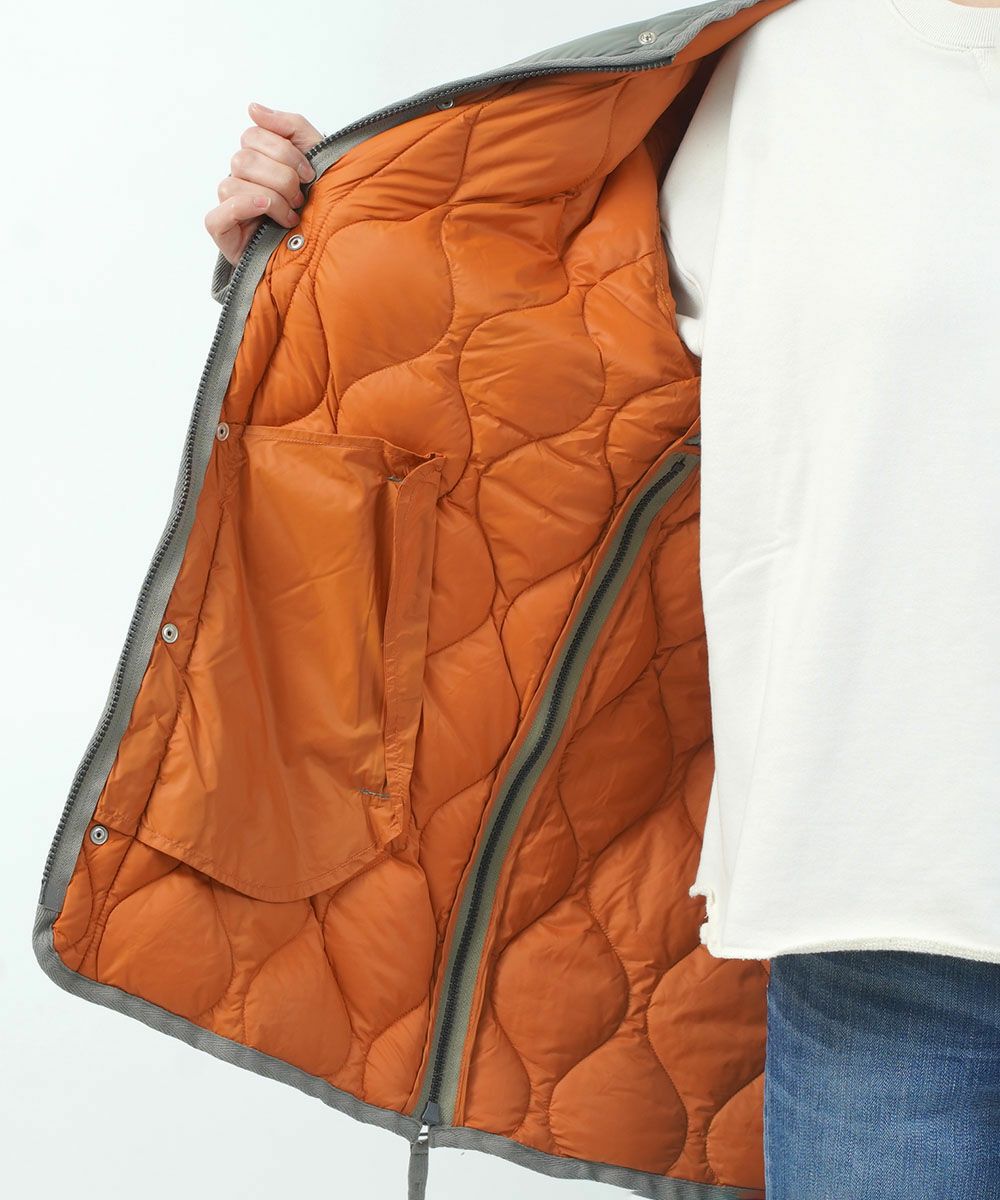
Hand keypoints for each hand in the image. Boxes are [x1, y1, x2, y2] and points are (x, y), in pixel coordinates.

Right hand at [205, 101, 323, 266]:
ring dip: (272, 199)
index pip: (253, 135)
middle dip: (282, 178)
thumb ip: (290, 127)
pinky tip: (266, 212)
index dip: (285, 152)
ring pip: (233, 183)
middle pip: (244, 158)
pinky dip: (244, 208)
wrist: (326, 253)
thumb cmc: (320, 206)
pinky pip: (218, 215)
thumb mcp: (314, 157)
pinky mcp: (223, 232)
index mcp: (257, 160)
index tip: (310, 173)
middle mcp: (239, 180)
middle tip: (301, 198)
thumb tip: (252, 108)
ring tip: (291, 216)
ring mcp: (228, 206)